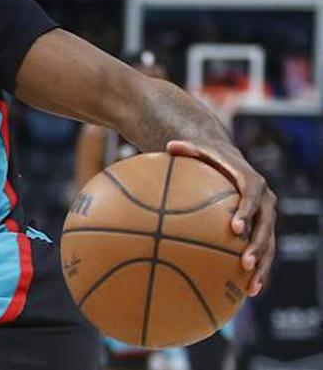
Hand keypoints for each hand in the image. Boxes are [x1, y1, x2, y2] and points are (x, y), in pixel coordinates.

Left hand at [167, 140, 276, 295]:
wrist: (231, 163)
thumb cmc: (210, 158)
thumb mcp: (198, 149)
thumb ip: (186, 148)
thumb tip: (168, 146)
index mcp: (251, 181)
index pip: (252, 195)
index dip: (245, 211)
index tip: (234, 227)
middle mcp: (265, 201)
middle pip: (266, 225)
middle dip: (258, 245)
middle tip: (244, 261)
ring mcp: (266, 218)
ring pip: (270, 244)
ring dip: (262, 265)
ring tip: (251, 285)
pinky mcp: (263, 231)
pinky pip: (263, 253)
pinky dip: (258, 271)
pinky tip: (247, 292)